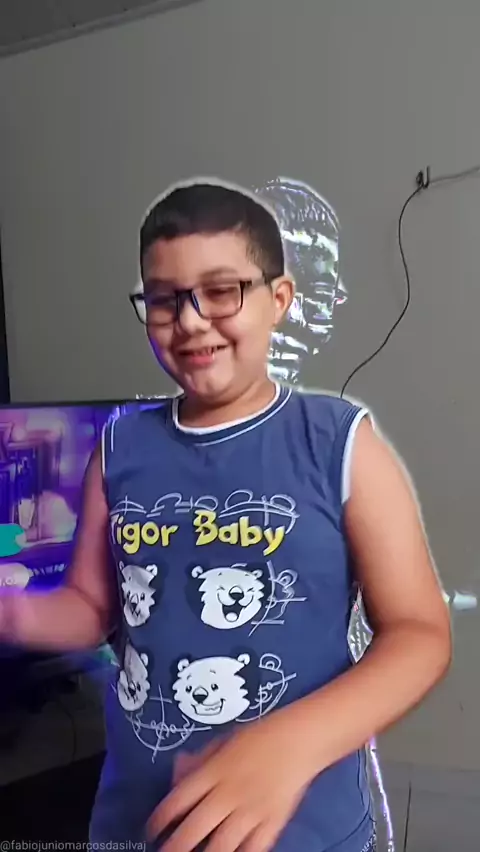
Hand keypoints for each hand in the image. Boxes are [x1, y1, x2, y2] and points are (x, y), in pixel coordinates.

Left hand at [146, 711, 314, 851]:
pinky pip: (252, 850)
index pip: (179, 799)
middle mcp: (229, 793)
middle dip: (174, 848)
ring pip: (221, 846)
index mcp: (215, 771)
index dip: (160, 818)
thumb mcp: (224, 741)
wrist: (300, 739)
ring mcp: (252, 811)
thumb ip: (200, 760)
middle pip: (194, 829)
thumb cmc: (260, 736)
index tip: (151, 830)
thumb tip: (176, 774)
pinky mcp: (273, 823)